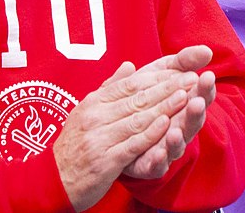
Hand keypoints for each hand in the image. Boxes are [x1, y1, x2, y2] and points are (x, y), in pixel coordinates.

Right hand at [54, 58, 200, 210]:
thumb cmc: (74, 144)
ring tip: (186, 96)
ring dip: (164, 107)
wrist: (53, 179)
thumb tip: (129, 65)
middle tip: (191, 78)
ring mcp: (99, 138)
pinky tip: (167, 125)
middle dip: (167, 88)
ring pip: (138, 119)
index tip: (180, 69)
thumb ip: (110, 88)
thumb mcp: (86, 111)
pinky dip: (150, 134)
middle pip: (137, 99)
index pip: (130, 85)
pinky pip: (132, 145)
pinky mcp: (105, 161)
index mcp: (94, 102)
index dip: (157, 77)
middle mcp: (96, 116)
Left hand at [122, 46, 216, 179]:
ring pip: (177, 144)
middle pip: (192, 120)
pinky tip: (158, 153)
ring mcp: (166, 147)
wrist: (115, 127)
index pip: (199, 95)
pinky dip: (159, 160)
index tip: (207, 76)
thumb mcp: (162, 72)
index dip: (204, 88)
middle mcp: (179, 127)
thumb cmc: (146, 96)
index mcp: (184, 105)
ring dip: (177, 138)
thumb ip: (183, 61)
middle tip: (197, 100)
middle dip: (195, 111)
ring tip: (176, 130)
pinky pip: (157, 165)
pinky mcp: (150, 165)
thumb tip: (207, 50)